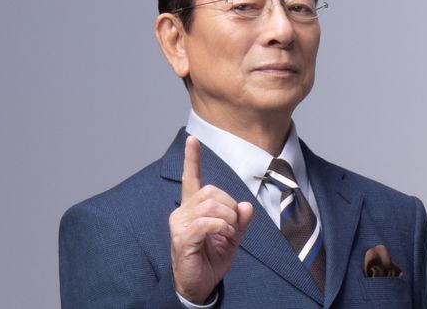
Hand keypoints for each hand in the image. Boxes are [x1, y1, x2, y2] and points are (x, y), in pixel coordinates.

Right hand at [169, 136, 253, 303]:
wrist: (199, 286)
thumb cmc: (211, 259)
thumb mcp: (232, 238)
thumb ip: (240, 220)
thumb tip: (247, 205)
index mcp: (192, 209)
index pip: (191, 178)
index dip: (192, 159)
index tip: (192, 140)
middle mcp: (182, 212)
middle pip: (211, 191)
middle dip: (230, 206)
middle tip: (233, 226)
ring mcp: (179, 224)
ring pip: (211, 205)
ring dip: (228, 219)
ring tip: (228, 233)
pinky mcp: (181, 237)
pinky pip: (208, 222)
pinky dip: (223, 227)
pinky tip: (224, 236)